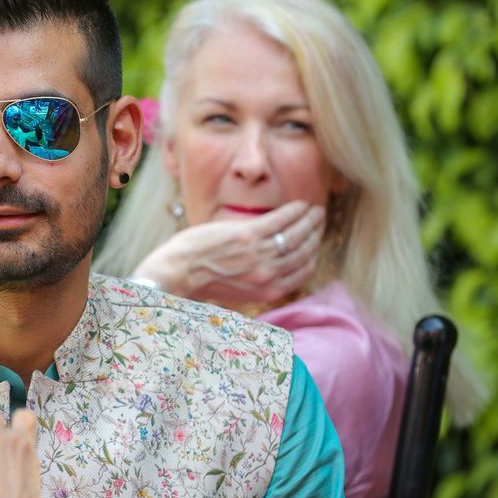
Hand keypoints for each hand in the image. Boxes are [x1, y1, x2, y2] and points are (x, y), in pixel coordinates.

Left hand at [138, 200, 324, 310]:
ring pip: (296, 235)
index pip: (303, 272)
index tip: (315, 242)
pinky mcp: (248, 236)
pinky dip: (294, 211)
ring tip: (315, 211)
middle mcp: (268, 276)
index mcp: (268, 292)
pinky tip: (300, 205)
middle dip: (315, 235)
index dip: (313, 255)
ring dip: (309, 221)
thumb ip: (258, 281)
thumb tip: (271, 269)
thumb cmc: (202, 281)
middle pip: (303, 252)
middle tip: (320, 221)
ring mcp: (259, 255)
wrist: (178, 274)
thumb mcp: (238, 291)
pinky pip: (280, 220)